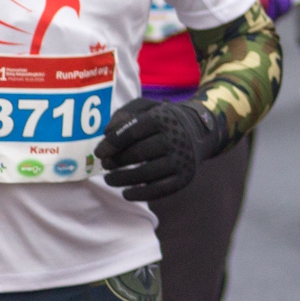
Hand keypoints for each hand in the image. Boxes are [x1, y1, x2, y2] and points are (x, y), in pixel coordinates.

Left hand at [96, 98, 220, 200]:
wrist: (201, 132)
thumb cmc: (165, 120)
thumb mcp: (147, 107)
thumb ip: (124, 114)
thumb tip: (106, 133)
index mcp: (164, 117)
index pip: (133, 131)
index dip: (112, 143)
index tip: (98, 153)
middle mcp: (176, 137)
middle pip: (138, 153)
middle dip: (116, 161)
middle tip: (105, 164)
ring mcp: (182, 159)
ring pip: (146, 174)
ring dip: (122, 179)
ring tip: (109, 179)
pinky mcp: (185, 177)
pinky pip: (158, 190)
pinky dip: (138, 194)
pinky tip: (125, 193)